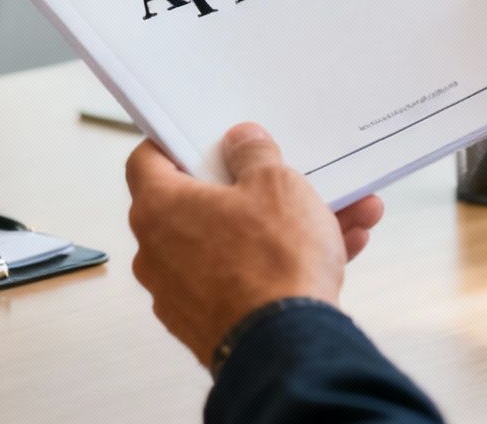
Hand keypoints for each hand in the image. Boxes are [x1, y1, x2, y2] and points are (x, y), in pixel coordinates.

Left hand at [125, 124, 384, 366]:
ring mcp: (180, 293)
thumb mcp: (275, 185)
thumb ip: (254, 154)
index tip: (204, 139)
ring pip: (234, 245)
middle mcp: (157, 252)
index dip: (176, 144)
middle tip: (286, 179)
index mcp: (159, 208)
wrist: (286, 348)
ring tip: (339, 217)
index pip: (147, 161)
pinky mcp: (208, 324)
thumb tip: (241, 142)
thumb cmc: (272, 265)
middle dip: (253, 190)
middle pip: (201, 205)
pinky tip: (334, 252)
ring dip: (282, 228)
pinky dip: (279, 266)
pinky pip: (244, 280)